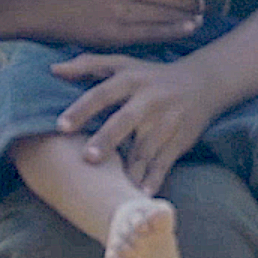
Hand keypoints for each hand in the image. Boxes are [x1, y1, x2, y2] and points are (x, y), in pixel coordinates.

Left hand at [53, 53, 216, 193]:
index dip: (82, 109)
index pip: (103, 94)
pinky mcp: (180, 140)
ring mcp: (167, 121)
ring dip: (129, 169)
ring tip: (112, 189)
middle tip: (88, 158)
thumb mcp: (124, 64)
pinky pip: (164, 162)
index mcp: (131, 80)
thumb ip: (89, 65)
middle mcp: (150, 100)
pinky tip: (141, 194)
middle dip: (107, 139)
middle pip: (125, 120)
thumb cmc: (152, 76)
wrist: (204, 82)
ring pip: (144, 148)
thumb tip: (53, 70)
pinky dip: (154, 179)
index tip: (61, 126)